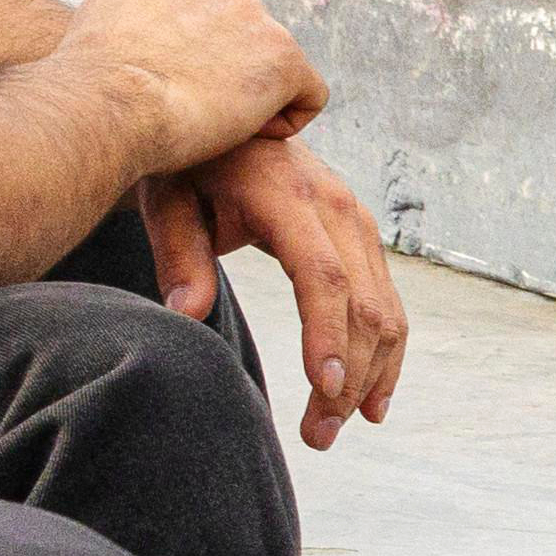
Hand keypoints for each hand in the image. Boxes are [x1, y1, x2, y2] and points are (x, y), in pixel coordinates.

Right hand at [62, 0, 328, 172]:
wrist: (104, 104)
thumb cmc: (85, 98)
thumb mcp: (91, 44)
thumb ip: (127, 33)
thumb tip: (138, 61)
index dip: (210, 21)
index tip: (191, 63)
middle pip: (243, 21)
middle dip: (230, 63)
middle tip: (195, 107)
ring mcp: (246, 14)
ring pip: (272, 58)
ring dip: (253, 92)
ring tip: (214, 126)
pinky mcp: (280, 53)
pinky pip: (309, 90)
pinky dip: (289, 117)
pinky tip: (254, 135)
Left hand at [147, 127, 411, 444]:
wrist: (224, 119)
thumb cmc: (187, 163)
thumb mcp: (168, 198)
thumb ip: (179, 253)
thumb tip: (188, 315)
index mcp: (289, 195)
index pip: (321, 275)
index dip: (327, 334)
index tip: (321, 388)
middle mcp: (337, 207)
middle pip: (362, 306)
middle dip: (346, 378)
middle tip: (315, 436)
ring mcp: (358, 222)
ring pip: (384, 312)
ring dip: (368, 377)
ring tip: (332, 428)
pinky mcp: (363, 239)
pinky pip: (387, 304)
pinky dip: (384, 355)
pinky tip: (369, 400)